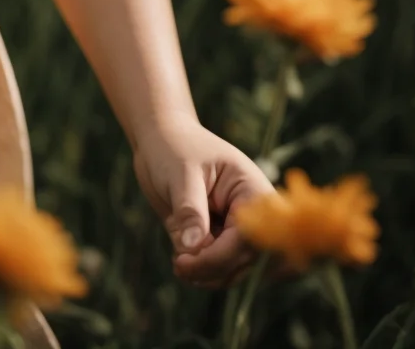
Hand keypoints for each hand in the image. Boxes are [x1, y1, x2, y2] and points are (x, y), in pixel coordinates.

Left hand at [132, 120, 272, 287]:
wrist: (160, 139)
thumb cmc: (173, 147)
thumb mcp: (180, 173)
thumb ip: (189, 210)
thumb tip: (193, 247)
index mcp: (254, 192)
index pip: (247, 236)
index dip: (220, 256)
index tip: (186, 262)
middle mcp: (254, 214)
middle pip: (246, 259)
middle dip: (213, 269)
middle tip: (179, 268)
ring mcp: (239, 228)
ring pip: (235, 268)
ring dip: (209, 275)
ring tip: (180, 265)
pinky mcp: (222, 237)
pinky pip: (221, 265)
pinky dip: (204, 271)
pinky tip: (181, 261)